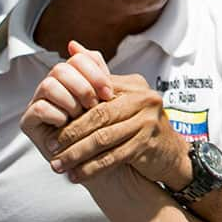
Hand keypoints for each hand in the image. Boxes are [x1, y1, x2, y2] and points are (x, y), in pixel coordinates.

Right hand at [20, 40, 113, 151]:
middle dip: (82, 86)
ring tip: (80, 116)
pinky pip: (40, 109)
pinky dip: (58, 116)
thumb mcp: (106, 101)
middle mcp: (51, 86)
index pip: (77, 59)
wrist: (100, 163)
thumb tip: (74, 43)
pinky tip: (68, 126)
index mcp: (71, 78)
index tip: (109, 93)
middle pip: (61, 69)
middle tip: (95, 104)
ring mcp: (38, 103)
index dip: (94, 72)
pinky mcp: (28, 122)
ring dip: (70, 101)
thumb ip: (97, 73)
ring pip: (49, 85)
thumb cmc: (104, 131)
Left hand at [20, 42, 190, 186]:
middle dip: (70, 134)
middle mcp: (144, 100)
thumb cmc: (140, 124)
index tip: (51, 123)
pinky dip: (92, 168)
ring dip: (77, 154)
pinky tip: (77, 175)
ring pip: (103, 139)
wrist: (170, 152)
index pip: (95, 93)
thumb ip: (97, 76)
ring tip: (58, 165)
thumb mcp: (122, 97)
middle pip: (98, 117)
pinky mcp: (148, 144)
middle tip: (50, 146)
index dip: (71, 109)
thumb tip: (71, 46)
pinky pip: (113, 157)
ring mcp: (148, 122)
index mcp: (133, 86)